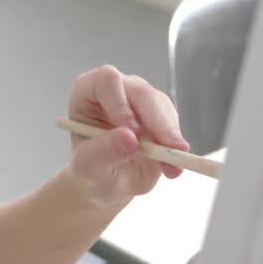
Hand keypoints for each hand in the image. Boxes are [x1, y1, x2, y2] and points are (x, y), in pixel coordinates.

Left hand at [63, 65, 189, 207]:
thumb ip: (104, 151)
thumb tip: (129, 138)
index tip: (133, 132)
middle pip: (141, 92)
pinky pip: (172, 123)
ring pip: (161, 106)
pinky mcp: (159, 114)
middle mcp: (115, 90)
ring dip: (170, 136)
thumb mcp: (89, 166)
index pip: (106, 81)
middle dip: (157, 121)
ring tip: (171, 167)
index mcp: (87, 91)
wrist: (106, 182)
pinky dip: (175, 146)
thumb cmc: (89, 167)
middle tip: (169, 149)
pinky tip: (172, 167)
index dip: (121, 104)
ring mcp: (139, 100)